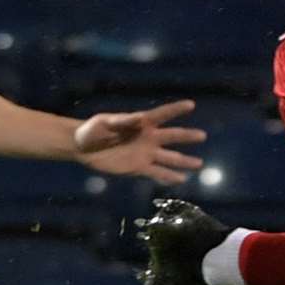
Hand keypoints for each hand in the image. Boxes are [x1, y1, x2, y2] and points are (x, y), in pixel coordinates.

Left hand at [74, 99, 206, 184]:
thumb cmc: (93, 129)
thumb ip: (122, 120)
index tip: (190, 104)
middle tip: (202, 135)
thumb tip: (140, 118)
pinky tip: (181, 179)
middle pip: (171, 136)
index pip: (162, 114)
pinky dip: (169, 176)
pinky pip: (156, 173)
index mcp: (141, 123)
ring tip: (199, 164)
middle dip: (186, 136)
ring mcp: (144, 154)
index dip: (176, 109)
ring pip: (169, 158)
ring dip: (184, 161)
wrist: (82, 147)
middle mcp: (147, 138)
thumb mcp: (104, 122)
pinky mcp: (138, 168)